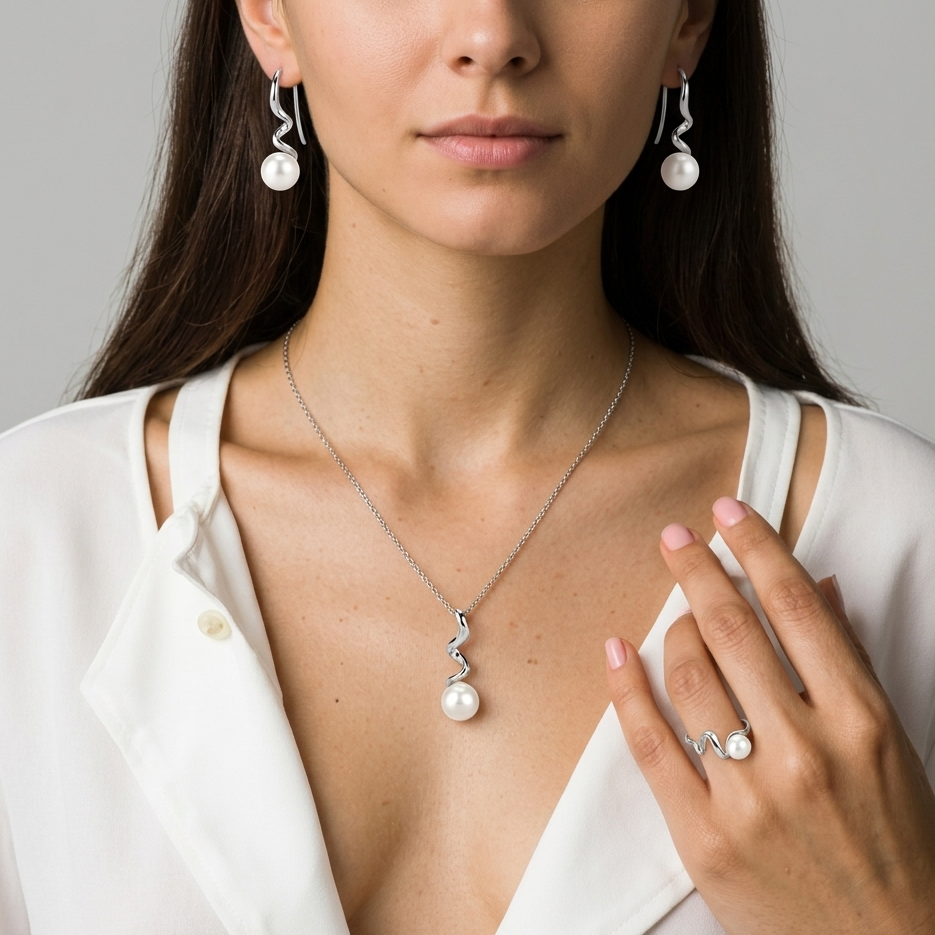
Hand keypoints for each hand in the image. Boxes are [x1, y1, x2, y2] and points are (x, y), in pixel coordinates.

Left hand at [605, 497, 934, 934]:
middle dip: (696, 569)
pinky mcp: (703, 836)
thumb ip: (850, 662)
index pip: (797, 607)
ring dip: (672, 629)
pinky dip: (627, 689)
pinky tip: (616, 651)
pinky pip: (651, 744)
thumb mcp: (893, 747)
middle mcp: (806, 752)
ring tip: (674, 612)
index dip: (757, 547)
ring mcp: (750, 797)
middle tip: (674, 537)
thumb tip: (818, 585)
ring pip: (688, 678)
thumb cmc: (896, 843)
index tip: (726, 511)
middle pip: (732, 630)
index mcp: (862, 722)